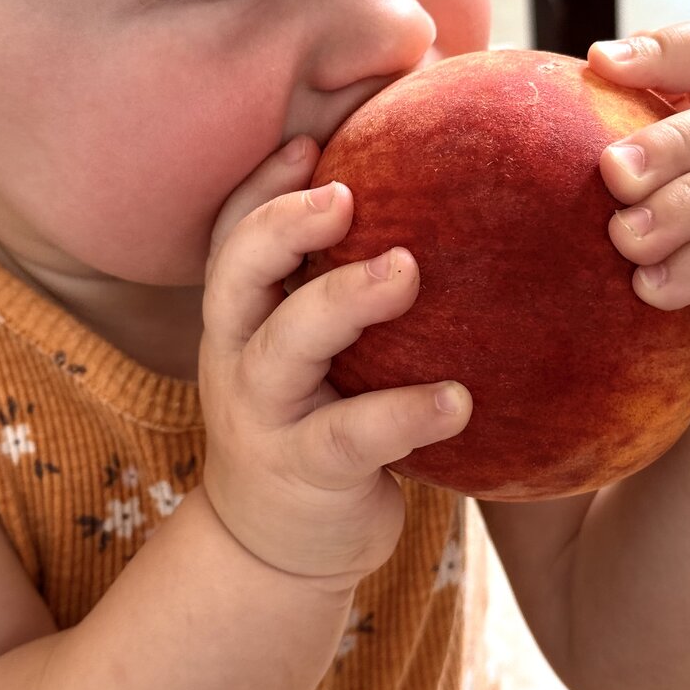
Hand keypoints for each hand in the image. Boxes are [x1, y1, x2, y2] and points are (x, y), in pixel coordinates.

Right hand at [198, 137, 471, 586]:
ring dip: (340, 301)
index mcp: (241, 318)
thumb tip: (429, 211)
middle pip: (234, 275)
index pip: (230, 236)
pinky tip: (459, 399)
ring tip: (406, 270)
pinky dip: (405, 412)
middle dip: (281, 225)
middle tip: (347, 195)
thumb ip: (340, 289)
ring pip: (283, 348)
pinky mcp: (305, 472)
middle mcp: (237, 357)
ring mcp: (264, 416)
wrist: (276, 544)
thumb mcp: (309, 352)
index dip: (261, 187)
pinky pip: (352, 436)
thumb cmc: (315, 418)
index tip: (310, 144)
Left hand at [590, 21, 689, 397]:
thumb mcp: (646, 199)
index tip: (600, 63)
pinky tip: (653, 287)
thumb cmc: (680, 270)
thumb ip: (607, 148)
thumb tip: (499, 62)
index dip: (668, 50)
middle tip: (610, 174)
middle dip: (668, 143)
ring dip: (683, 206)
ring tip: (625, 238)